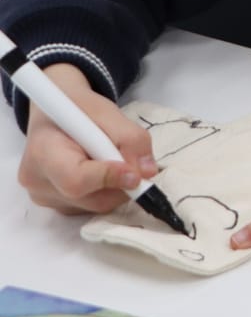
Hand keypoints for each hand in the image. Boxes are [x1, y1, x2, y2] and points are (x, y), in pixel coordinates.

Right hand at [18, 64, 156, 214]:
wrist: (56, 113)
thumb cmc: (79, 109)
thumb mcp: (108, 113)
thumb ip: (131, 140)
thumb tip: (147, 173)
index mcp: (43, 152)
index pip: (75, 179)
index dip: (108, 178)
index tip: (135, 173)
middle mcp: (38, 181)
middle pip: (91, 199)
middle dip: (122, 184)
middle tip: (133, 162)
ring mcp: (45, 197)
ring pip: (96, 205)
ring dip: (117, 187)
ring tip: (111, 160)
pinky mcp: (58, 205)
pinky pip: (93, 207)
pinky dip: (108, 191)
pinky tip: (102, 170)